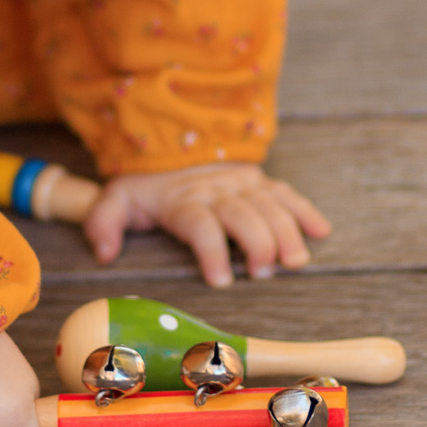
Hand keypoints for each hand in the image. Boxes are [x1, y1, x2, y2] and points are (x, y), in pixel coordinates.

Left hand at [82, 163, 332, 287]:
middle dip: (258, 244)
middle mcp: (216, 190)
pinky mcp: (260, 181)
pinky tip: (322, 231)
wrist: (170, 145)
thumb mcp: (116, 199)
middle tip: (263, 274)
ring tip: (295, 262)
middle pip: (243, 215)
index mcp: (183, 200)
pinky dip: (306, 210)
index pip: (200, 224)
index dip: (212, 251)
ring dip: (287, 232)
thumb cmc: (146, 186)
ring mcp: (242, 183)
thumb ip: (104, 223)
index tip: (222, 281)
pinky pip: (287, 193)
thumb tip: (105, 253)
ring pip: (271, 205)